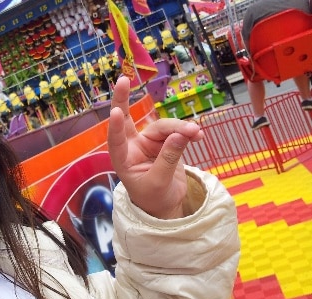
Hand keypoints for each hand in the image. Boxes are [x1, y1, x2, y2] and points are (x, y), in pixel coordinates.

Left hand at [107, 76, 203, 218]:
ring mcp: (148, 141)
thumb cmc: (153, 197)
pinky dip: (187, 132)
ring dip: (179, 127)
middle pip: (127, 118)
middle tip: (124, 78)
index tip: (116, 111)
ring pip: (163, 126)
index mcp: (123, 159)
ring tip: (195, 133)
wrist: (165, 204)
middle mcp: (132, 146)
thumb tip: (179, 135)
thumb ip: (168, 159)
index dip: (115, 126)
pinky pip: (176, 131)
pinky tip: (198, 134)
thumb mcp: (159, 182)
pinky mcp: (164, 141)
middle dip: (125, 98)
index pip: (116, 140)